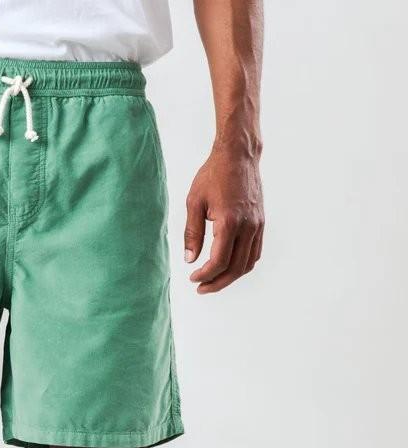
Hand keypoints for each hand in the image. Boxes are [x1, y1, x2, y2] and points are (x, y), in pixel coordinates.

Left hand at [184, 146, 263, 293]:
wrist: (238, 156)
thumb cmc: (213, 175)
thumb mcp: (194, 202)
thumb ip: (192, 233)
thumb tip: (190, 260)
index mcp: (229, 222)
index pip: (219, 262)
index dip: (205, 275)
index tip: (192, 278)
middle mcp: (247, 227)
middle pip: (235, 269)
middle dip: (217, 283)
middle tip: (201, 288)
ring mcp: (257, 226)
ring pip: (248, 264)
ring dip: (230, 277)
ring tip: (213, 281)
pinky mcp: (261, 223)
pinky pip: (255, 253)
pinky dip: (242, 265)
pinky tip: (228, 267)